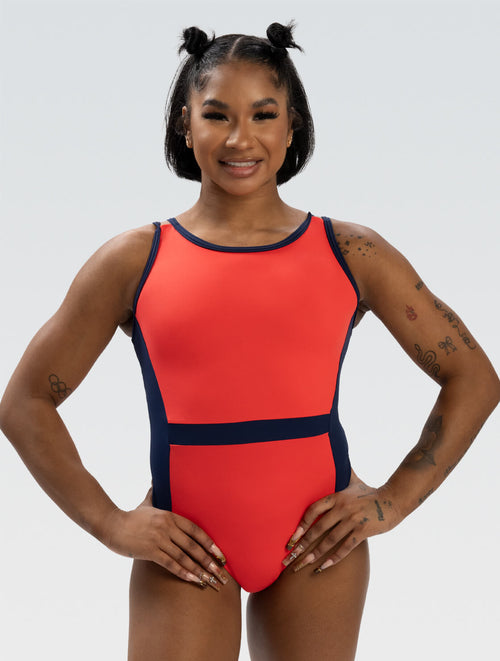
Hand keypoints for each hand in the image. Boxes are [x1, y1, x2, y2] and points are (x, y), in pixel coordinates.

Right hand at [103, 488, 229, 590]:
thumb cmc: (130, 516)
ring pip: (184, 557)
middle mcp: (168, 527)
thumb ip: (154, 494)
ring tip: (211, 581)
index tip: (220, 554)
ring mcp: (159, 539)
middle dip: (209, 560)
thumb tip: (155, 481)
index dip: (209, 542)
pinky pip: (171, 564)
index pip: (195, 530)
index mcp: (170, 516)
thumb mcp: (145, 503)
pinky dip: (184, 573)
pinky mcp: (150, 551)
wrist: (111, 525)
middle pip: (193, 545)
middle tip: (221, 573)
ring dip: (199, 570)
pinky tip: (194, 580)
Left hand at [281, 471, 401, 572]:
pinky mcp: (363, 531)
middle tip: (290, 556)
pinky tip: (323, 567)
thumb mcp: (354, 481)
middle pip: (318, 528)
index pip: (313, 510)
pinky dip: (333, 558)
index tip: (291, 537)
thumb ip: (342, 473)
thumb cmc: (371, 492)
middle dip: (302, 544)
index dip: (301, 524)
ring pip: (329, 540)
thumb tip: (335, 456)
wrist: (394, 499)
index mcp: (336, 496)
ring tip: (303, 564)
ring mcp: (352, 520)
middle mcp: (342, 508)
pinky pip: (345, 547)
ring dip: (314, 554)